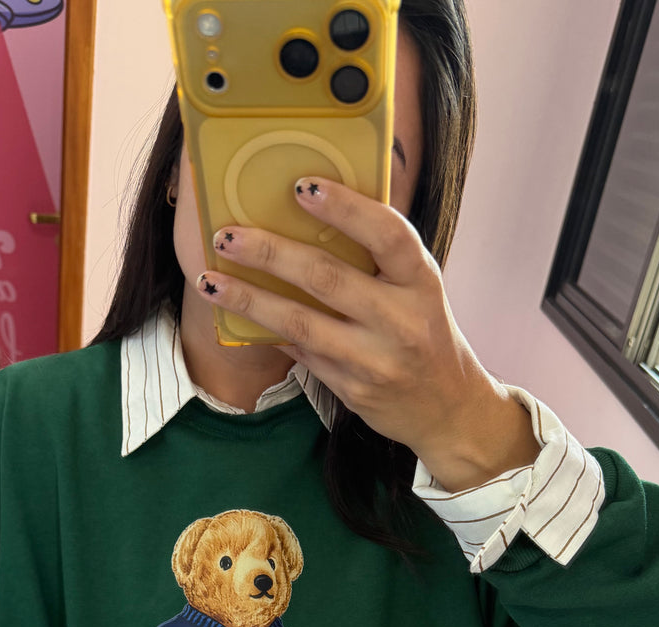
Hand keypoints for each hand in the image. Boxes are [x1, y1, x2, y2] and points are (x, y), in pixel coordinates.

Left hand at [195, 176, 538, 489]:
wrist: (447, 408)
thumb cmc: (424, 331)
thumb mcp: (418, 288)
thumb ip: (380, 256)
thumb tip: (311, 206)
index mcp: (422, 281)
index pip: (387, 235)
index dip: (345, 209)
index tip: (301, 186)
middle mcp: (402, 320)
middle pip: (327, 278)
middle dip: (271, 254)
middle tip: (227, 236)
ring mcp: (376, 360)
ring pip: (301, 323)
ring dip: (250, 300)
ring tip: (211, 280)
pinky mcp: (353, 389)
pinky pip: (301, 353)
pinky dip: (268, 332)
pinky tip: (237, 317)